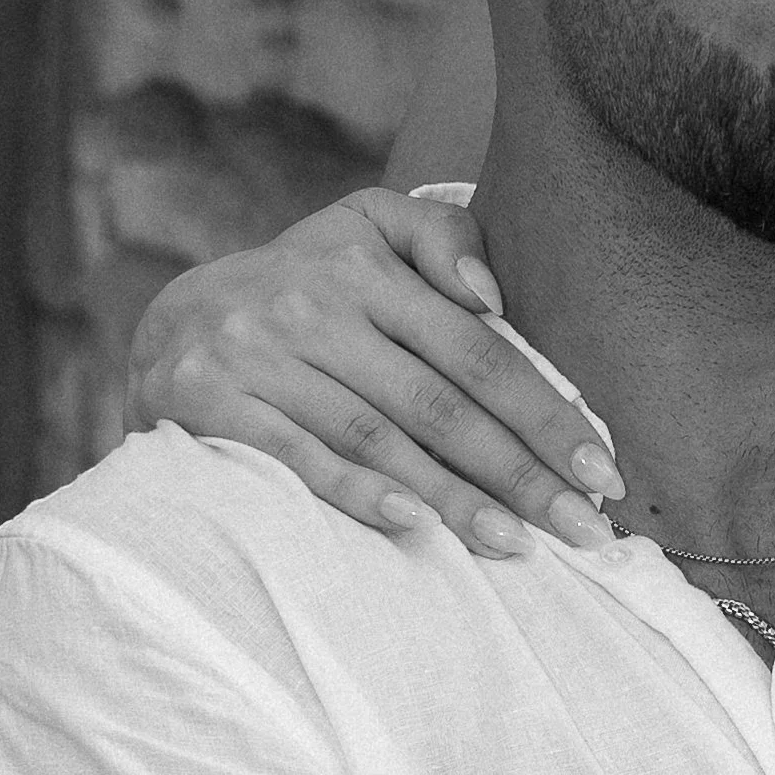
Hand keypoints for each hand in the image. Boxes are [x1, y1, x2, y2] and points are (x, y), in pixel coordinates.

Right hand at [125, 188, 622, 557]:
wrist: (171, 322)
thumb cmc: (305, 285)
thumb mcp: (368, 230)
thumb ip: (442, 239)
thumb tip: (492, 297)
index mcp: (364, 262)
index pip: (477, 351)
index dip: (546, 413)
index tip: (603, 470)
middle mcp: (310, 305)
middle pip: (439, 403)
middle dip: (521, 472)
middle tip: (585, 529)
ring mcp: (256, 354)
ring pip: (377, 438)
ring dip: (453, 498)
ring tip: (517, 545)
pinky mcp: (208, 401)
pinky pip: (297, 458)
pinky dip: (357, 493)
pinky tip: (414, 527)